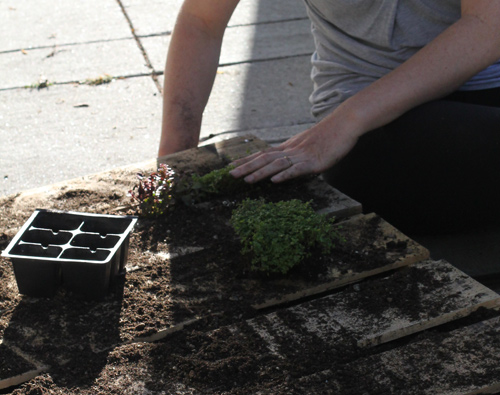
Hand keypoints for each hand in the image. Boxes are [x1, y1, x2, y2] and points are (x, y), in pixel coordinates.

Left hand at [229, 121, 358, 182]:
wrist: (345, 124)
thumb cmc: (328, 135)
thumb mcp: (307, 144)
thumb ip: (295, 154)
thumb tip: (286, 164)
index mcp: (289, 147)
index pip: (263, 154)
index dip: (247, 160)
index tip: (231, 166)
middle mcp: (291, 150)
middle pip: (264, 159)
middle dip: (246, 167)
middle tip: (229, 175)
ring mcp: (302, 156)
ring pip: (276, 164)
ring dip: (260, 173)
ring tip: (246, 180)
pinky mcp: (314, 162)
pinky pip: (297, 169)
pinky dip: (285, 175)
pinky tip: (275, 181)